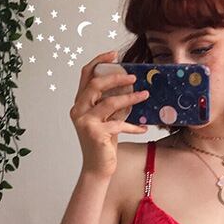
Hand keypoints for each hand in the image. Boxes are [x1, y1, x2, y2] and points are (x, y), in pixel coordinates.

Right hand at [69, 49, 150, 177]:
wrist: (97, 168)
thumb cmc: (103, 144)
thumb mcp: (108, 120)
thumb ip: (112, 105)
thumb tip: (129, 88)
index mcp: (79, 104)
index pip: (85, 75)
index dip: (99, 61)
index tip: (114, 54)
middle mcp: (78, 111)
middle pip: (96, 85)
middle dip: (116, 78)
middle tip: (134, 77)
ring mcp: (85, 122)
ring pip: (110, 103)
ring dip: (130, 98)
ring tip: (145, 96)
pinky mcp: (96, 134)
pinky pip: (119, 124)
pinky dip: (134, 126)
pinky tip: (144, 128)